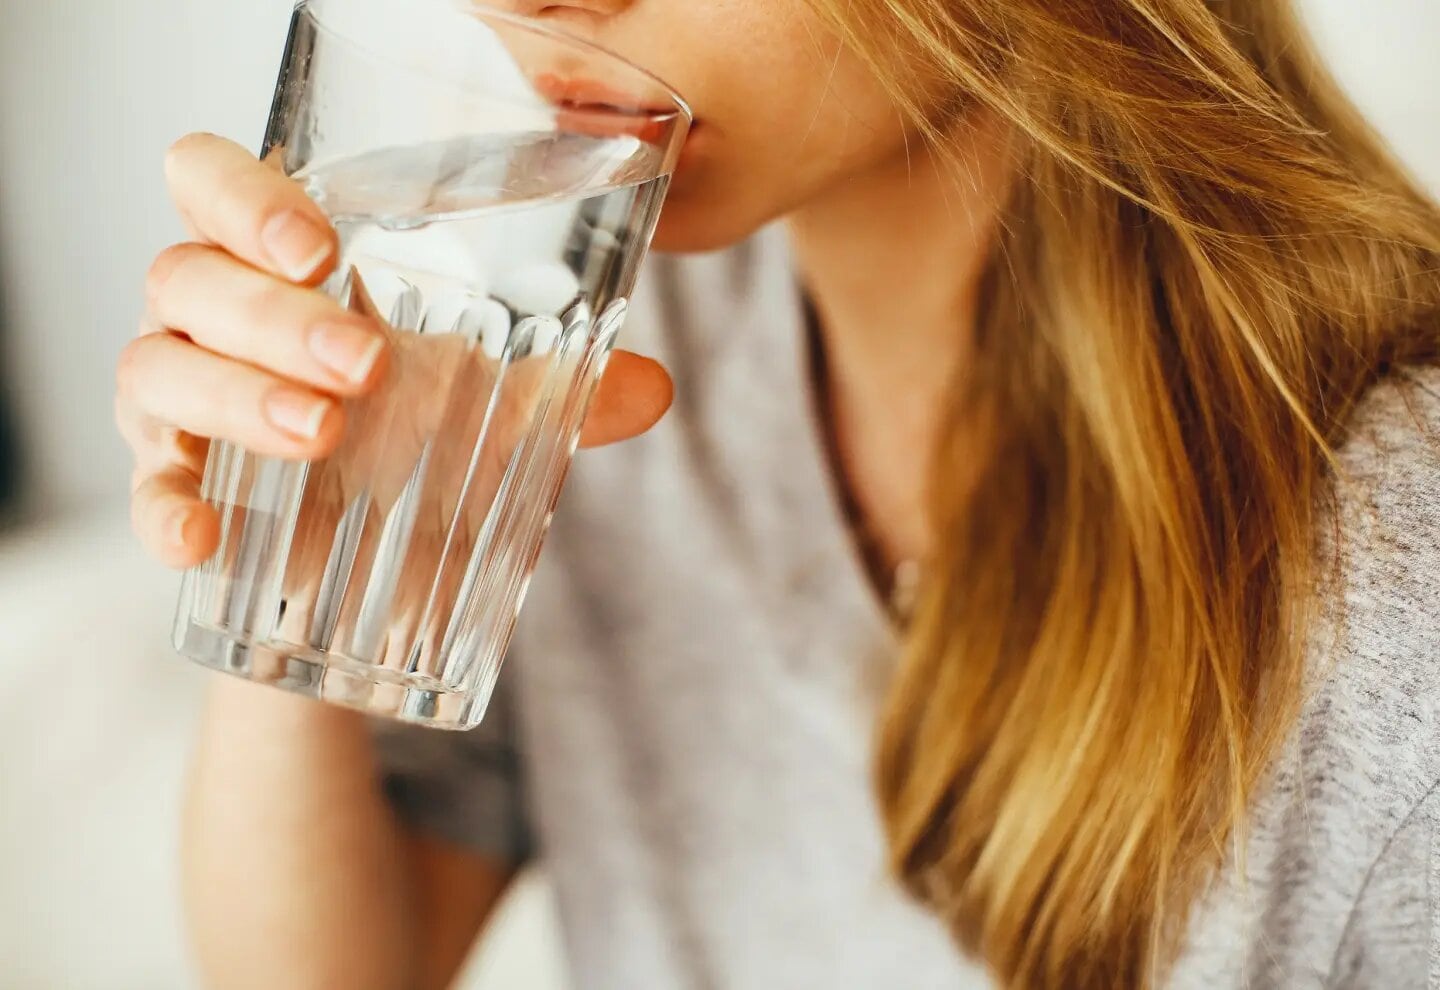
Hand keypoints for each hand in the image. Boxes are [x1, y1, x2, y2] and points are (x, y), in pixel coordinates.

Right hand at [118, 132, 673, 577]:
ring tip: (324, 433)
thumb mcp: (493, 409)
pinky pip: (143, 487)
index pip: (211, 182)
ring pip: (156, 365)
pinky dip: (164, 507)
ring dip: (237, 395)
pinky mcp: (173, 485)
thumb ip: (564, 391)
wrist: (370, 565)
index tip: (321, 247)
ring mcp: (180, 399)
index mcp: (279, 265)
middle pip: (188, 274)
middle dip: (273, 314)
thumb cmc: (417, 441)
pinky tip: (202, 539)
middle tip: (364, 363)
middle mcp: (213, 316)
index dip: (245, 196)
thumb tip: (653, 388)